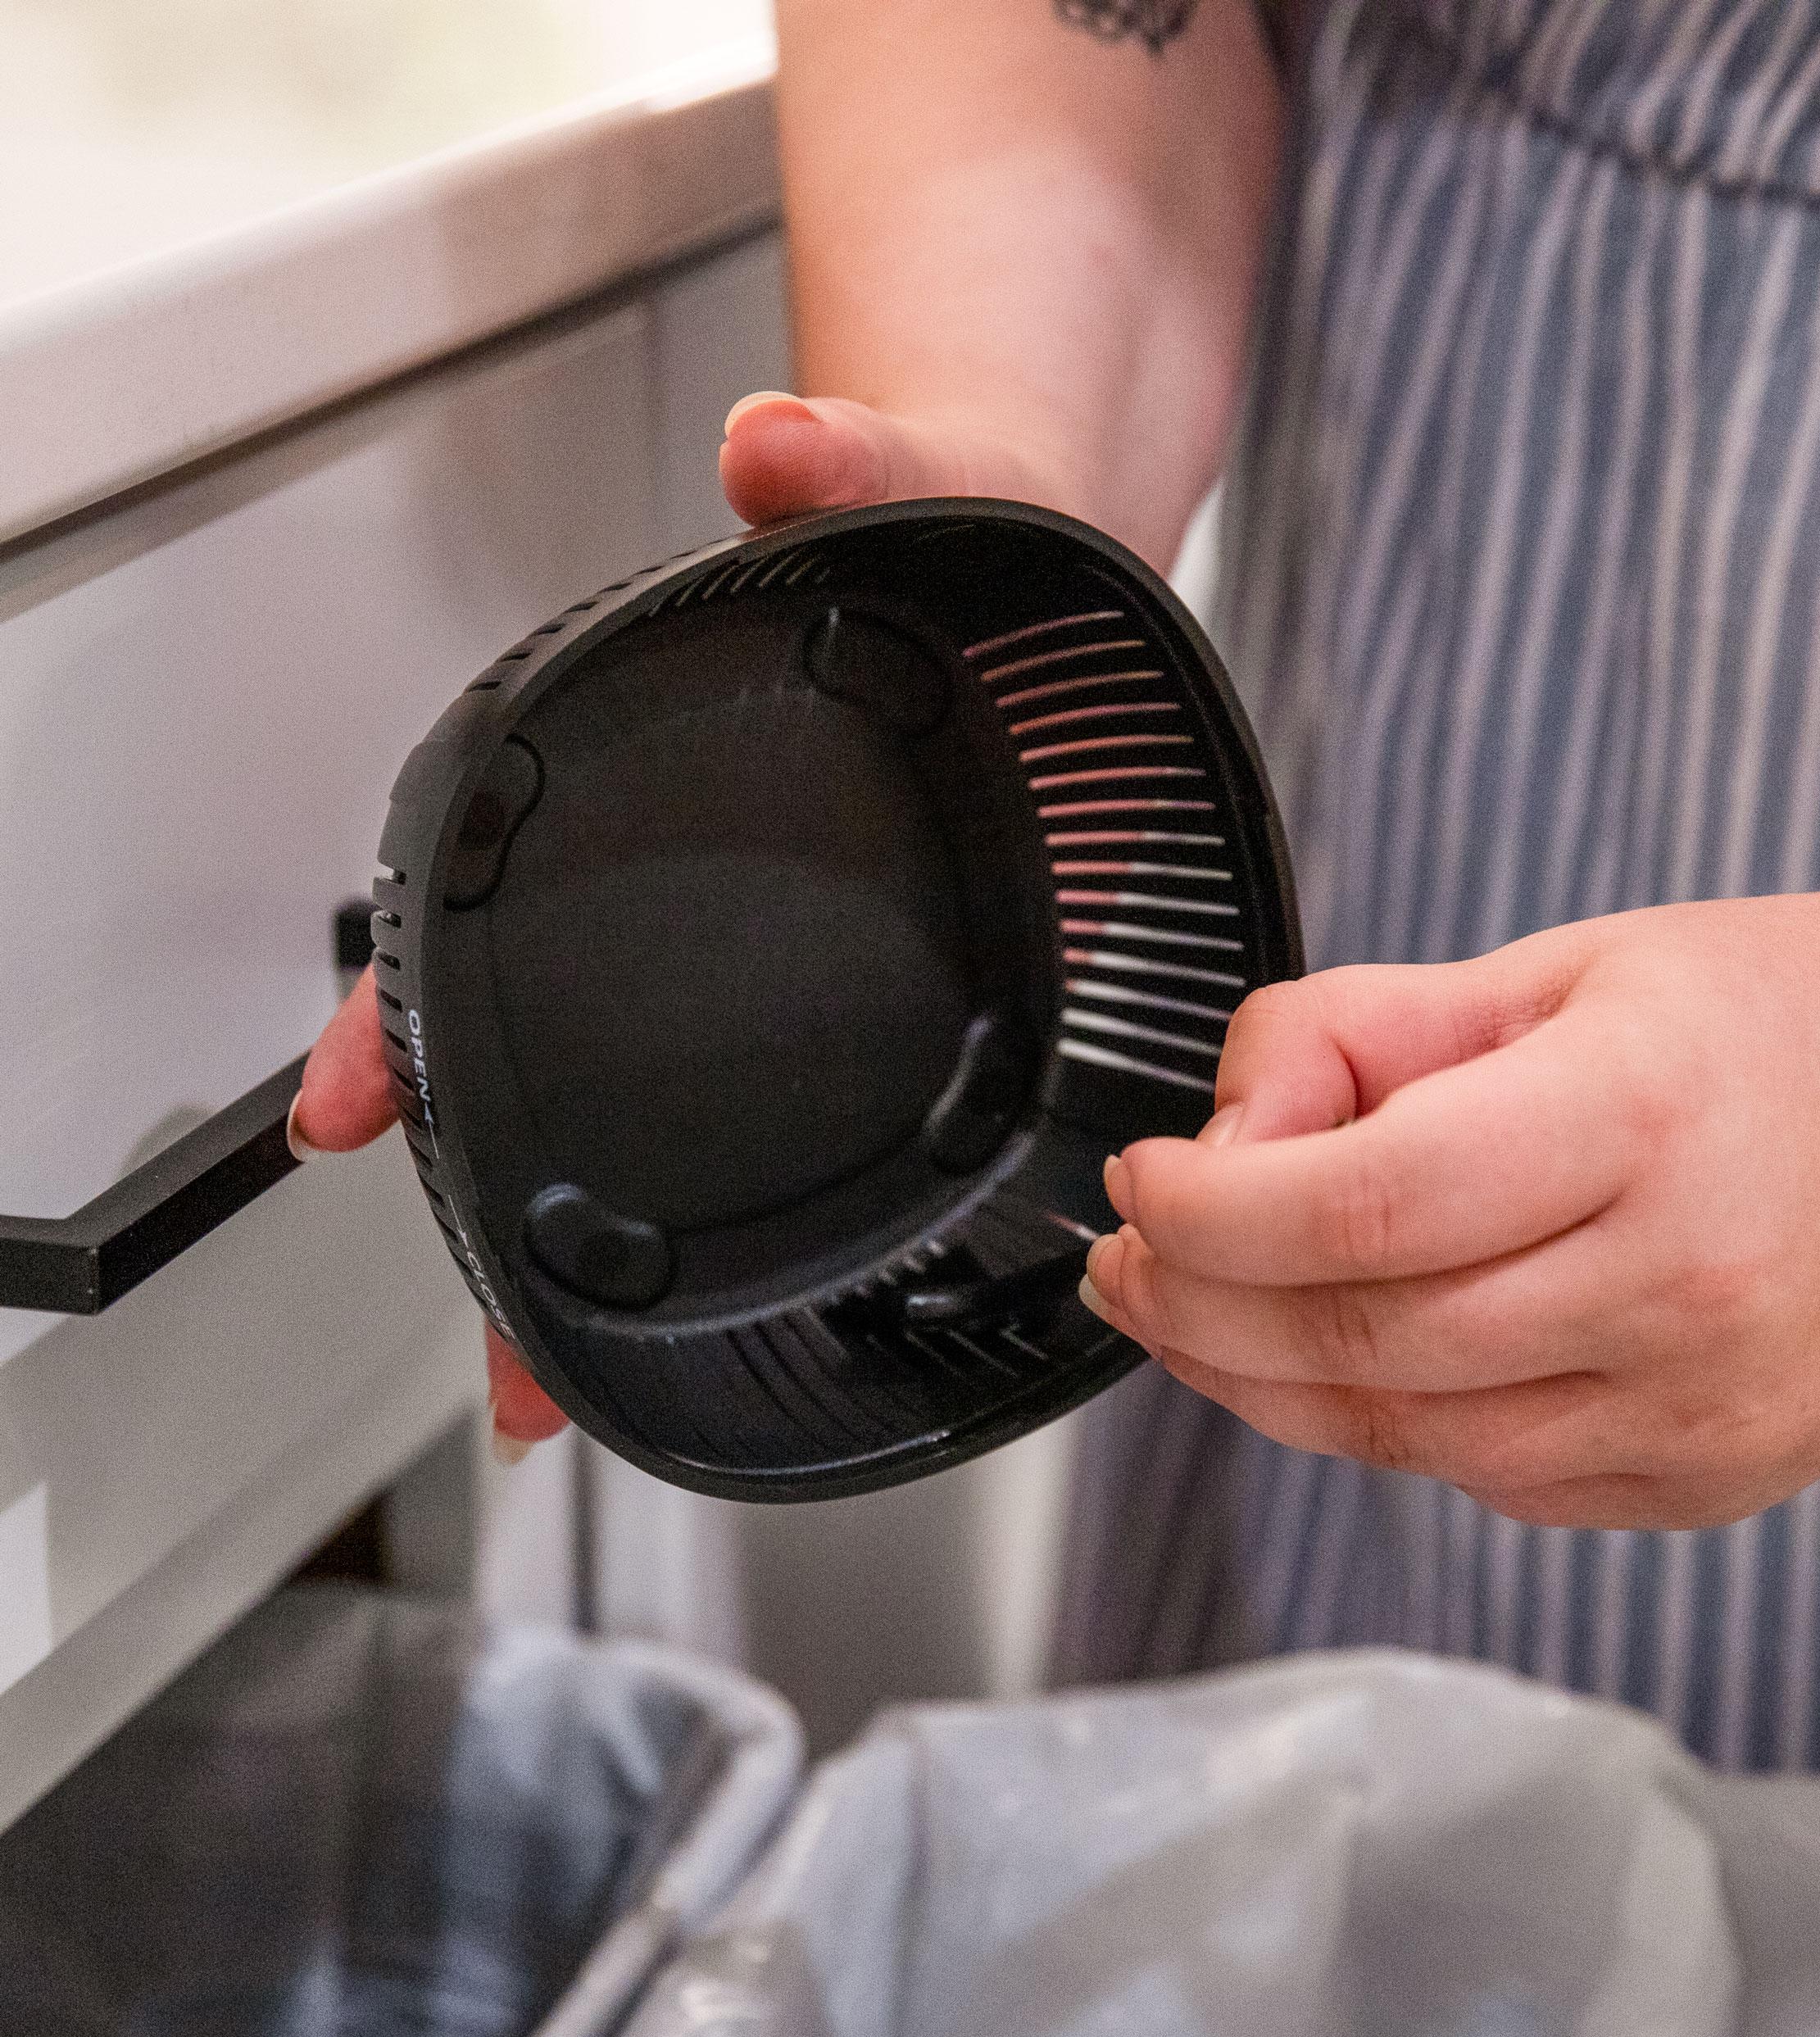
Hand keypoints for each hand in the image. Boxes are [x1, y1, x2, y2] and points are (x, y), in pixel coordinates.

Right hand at [292, 393, 1074, 1455]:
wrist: (1046, 575)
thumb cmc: (941, 538)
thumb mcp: (902, 488)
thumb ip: (851, 466)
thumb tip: (780, 447)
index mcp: (654, 780)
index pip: (482, 901)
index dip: (407, 1014)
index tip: (347, 1113)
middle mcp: (694, 882)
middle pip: (548, 1050)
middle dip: (511, 1207)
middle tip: (506, 1361)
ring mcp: (782, 946)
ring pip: (659, 1108)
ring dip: (616, 1250)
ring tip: (580, 1379)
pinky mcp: (887, 990)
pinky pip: (806, 1111)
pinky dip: (774, 1213)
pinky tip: (780, 1296)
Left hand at [1076, 881, 1819, 1529]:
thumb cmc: (1773, 1016)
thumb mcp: (1563, 965)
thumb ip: (1367, 1035)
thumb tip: (1222, 1138)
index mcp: (1641, 1115)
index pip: (1362, 1210)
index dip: (1210, 1214)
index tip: (1142, 1185)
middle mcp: (1685, 1284)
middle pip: (1364, 1343)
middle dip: (1201, 1309)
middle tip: (1130, 1260)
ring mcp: (1709, 1408)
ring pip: (1410, 1441)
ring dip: (1269, 1386)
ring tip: (1199, 1312)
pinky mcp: (1719, 1482)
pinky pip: (1497, 1482)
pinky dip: (1401, 1427)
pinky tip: (1367, 1354)